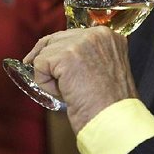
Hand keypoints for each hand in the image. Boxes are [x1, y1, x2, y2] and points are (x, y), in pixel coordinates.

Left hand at [24, 26, 138, 131]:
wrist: (114, 119)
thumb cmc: (110, 104)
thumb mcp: (105, 69)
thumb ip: (88, 57)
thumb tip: (60, 58)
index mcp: (108, 36)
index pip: (73, 35)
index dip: (58, 51)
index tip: (51, 63)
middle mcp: (96, 34)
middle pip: (55, 39)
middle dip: (47, 60)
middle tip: (45, 77)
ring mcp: (81, 43)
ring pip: (46, 53)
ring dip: (50, 75)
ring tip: (69, 92)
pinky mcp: (66, 56)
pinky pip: (39, 65)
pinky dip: (45, 83)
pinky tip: (63, 94)